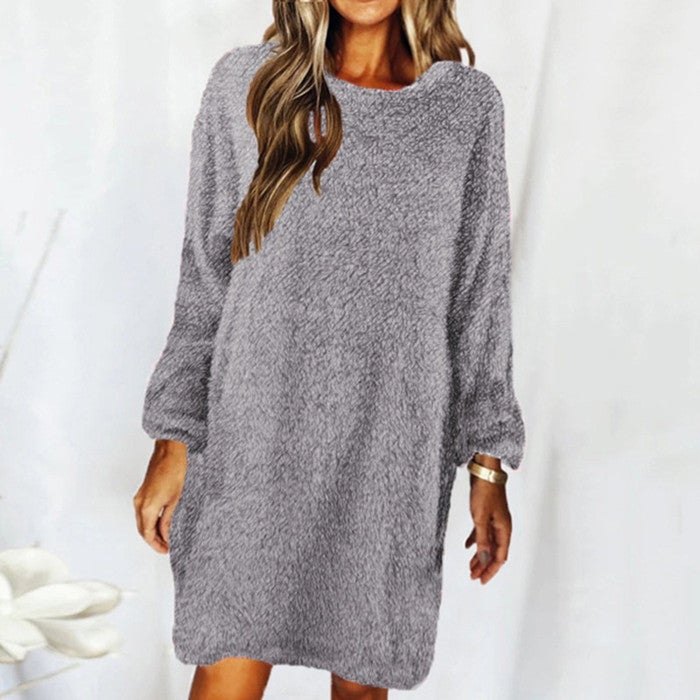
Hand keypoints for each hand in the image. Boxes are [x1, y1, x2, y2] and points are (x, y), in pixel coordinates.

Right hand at [133, 439, 187, 552]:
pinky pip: (142, 512)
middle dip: (153, 540)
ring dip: (151, 531)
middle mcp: (139, 504)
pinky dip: (149, 521)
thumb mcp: (175, 500)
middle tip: (166, 546)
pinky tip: (160, 523)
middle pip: (142, 530)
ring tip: (165, 537)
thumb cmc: (175, 471)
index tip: (165, 550)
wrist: (169, 452)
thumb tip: (166, 534)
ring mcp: (138, 498)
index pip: (148, 534)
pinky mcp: (141, 493)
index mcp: (147, 508)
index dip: (156, 544)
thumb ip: (168, 519)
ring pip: (141, 522)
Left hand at [464, 466, 511, 584]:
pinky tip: (468, 546)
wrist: (485, 471)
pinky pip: (483, 531)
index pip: (500, 556)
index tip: (481, 581)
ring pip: (488, 543)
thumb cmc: (485, 491)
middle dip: (484, 565)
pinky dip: (476, 540)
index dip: (491, 570)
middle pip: (494, 552)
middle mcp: (502, 527)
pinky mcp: (487, 513)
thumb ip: (482, 539)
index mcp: (504, 529)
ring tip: (470, 566)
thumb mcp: (480, 517)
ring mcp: (495, 520)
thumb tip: (483, 560)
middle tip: (472, 576)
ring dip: (479, 555)